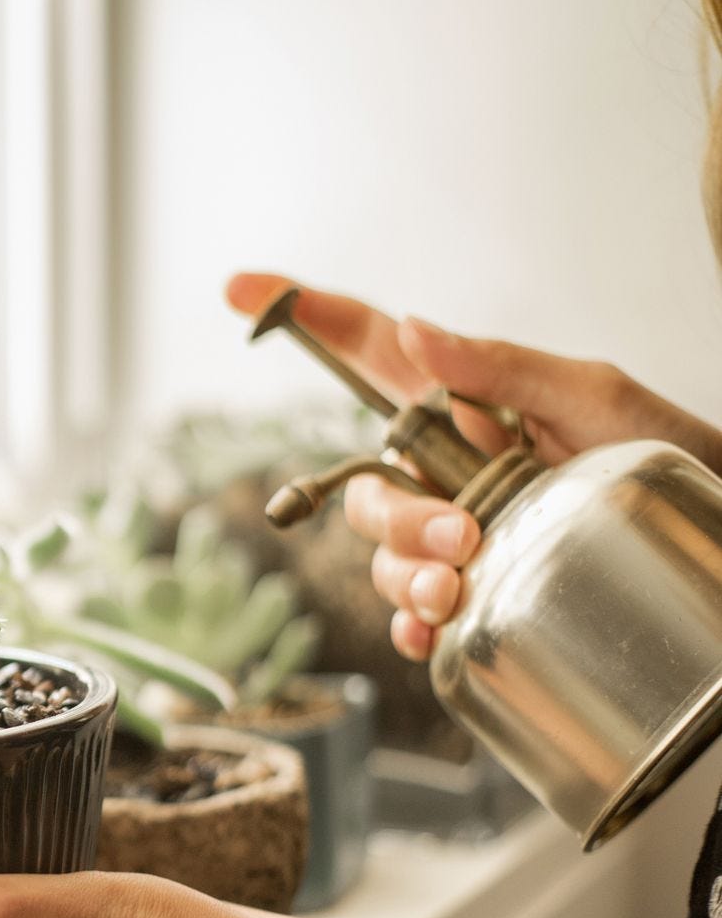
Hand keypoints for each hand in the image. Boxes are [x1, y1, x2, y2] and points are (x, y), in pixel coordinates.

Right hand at [225, 272, 721, 659]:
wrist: (720, 530)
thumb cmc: (670, 453)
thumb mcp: (595, 395)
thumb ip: (501, 367)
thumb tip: (415, 330)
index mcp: (463, 406)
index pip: (364, 350)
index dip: (302, 314)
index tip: (242, 287)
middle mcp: (445, 470)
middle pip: (364, 486)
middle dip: (397, 517)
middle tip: (462, 536)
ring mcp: (454, 532)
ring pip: (381, 555)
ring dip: (408, 576)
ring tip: (463, 589)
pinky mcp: (472, 589)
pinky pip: (410, 614)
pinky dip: (415, 625)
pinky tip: (436, 629)